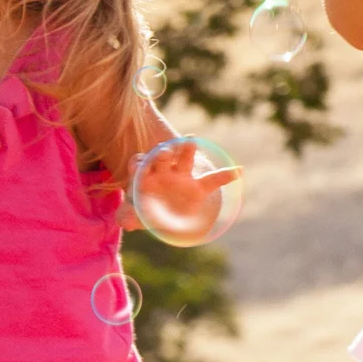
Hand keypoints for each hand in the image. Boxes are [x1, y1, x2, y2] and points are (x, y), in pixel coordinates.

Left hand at [122, 140, 240, 237]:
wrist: (167, 215)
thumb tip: (125, 222)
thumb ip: (127, 216)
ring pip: (184, 159)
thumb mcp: (135, 214)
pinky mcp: (198, 186)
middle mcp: (163, 170)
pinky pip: (213, 179)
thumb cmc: (145, 210)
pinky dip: (225, 175)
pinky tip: (237, 171)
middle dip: (162, 154)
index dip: (138, 164)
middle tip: (164, 151)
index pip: (139, 164)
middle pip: (161, 157)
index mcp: (145, 174)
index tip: (138, 164)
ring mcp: (181, 176)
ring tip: (191, 140)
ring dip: (187, 149)